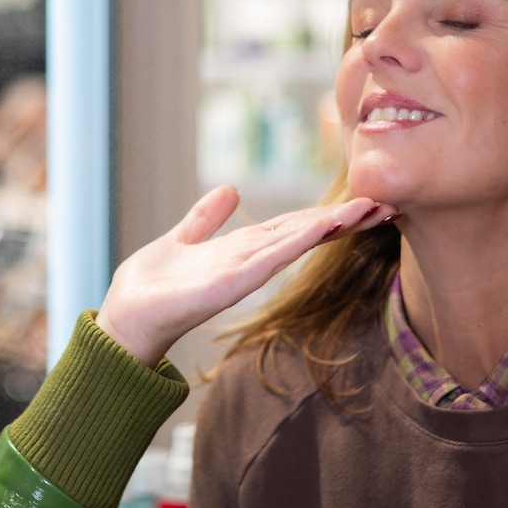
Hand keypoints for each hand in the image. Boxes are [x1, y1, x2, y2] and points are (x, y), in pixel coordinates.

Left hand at [95, 189, 396, 367]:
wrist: (125, 318)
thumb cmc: (151, 286)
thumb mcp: (182, 239)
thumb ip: (205, 218)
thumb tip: (228, 189)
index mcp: (237, 251)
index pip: (288, 227)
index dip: (322, 214)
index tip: (359, 200)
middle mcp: (246, 263)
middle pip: (300, 235)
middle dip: (339, 220)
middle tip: (381, 203)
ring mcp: (240, 275)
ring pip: (292, 244)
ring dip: (328, 227)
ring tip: (366, 209)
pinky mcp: (227, 286)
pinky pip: (266, 260)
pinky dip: (294, 242)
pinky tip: (320, 227)